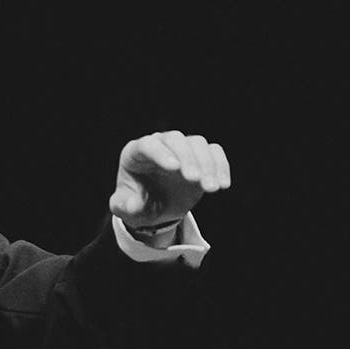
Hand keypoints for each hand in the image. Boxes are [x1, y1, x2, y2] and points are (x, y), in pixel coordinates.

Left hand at [109, 131, 230, 229]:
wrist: (155, 208)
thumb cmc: (136, 205)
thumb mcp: (126, 209)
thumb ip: (127, 207)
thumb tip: (134, 205)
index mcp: (135, 153)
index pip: (148, 145)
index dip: (160, 153)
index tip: (174, 168)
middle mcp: (158, 145)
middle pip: (175, 139)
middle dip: (187, 158)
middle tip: (194, 179)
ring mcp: (180, 149)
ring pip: (197, 143)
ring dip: (207, 164)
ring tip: (211, 188)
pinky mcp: (200, 157)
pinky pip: (214, 151)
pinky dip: (221, 166)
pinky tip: (223, 184)